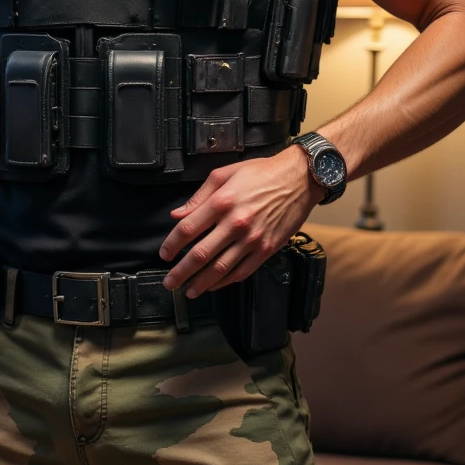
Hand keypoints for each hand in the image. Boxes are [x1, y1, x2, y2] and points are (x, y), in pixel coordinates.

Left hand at [159, 147, 322, 297]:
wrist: (300, 179)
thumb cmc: (262, 173)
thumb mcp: (225, 173)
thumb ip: (199, 196)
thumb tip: (178, 215)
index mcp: (222, 202)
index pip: (188, 229)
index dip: (172, 244)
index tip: (164, 255)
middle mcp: (235, 223)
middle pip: (201, 254)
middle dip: (181, 272)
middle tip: (169, 282)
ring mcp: (252, 239)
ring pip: (220, 268)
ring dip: (201, 283)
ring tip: (188, 291)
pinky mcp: (266, 249)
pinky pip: (242, 271)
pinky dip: (225, 282)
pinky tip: (214, 286)